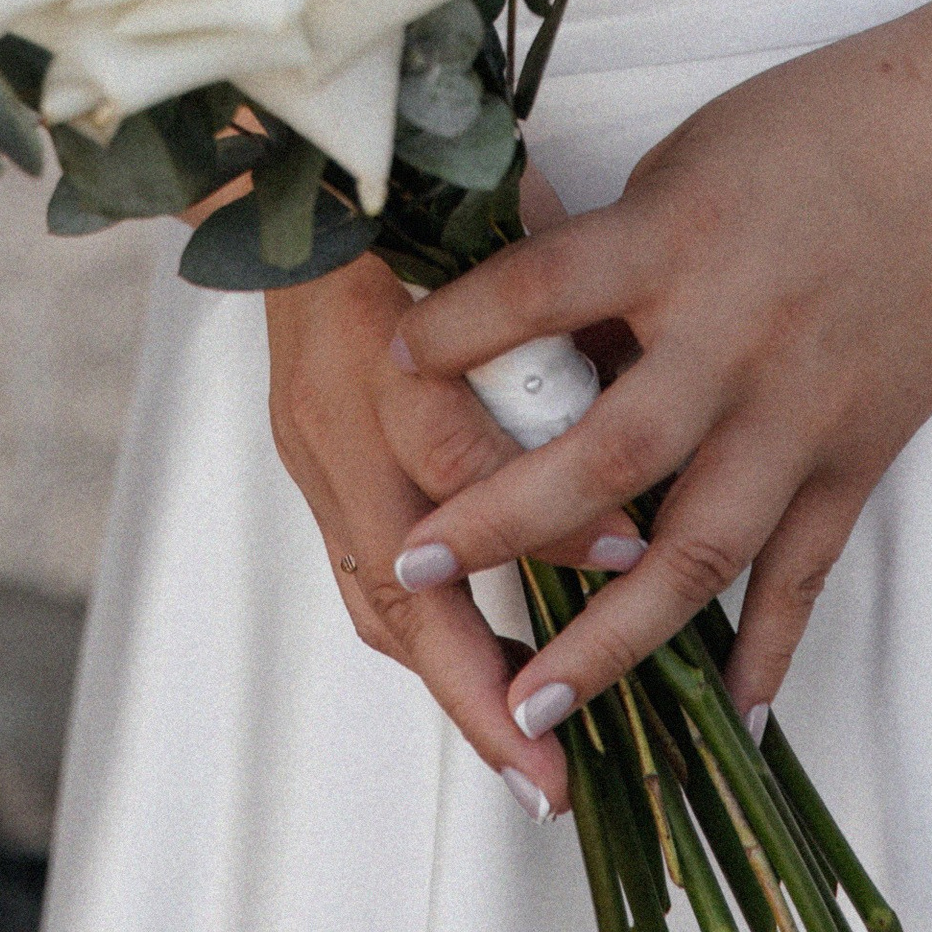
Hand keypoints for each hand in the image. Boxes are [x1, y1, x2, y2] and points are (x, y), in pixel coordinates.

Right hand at [262, 176, 650, 825]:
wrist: (288, 162)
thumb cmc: (409, 173)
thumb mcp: (484, 207)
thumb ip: (550, 289)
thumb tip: (642, 359)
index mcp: (381, 331)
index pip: (454, 454)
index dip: (539, 518)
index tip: (627, 558)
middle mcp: (340, 411)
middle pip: (398, 578)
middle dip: (477, 686)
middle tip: (547, 768)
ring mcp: (315, 446)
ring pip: (374, 598)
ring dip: (450, 686)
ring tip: (524, 760)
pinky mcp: (307, 458)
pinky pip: (359, 577)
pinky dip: (422, 639)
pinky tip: (482, 680)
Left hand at [384, 27, 931, 739]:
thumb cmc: (820, 129)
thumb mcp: (691, 166)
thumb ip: (618, 259)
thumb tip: (534, 343)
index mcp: (678, 239)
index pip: (541, 290)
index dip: (459, 329)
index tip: (386, 361)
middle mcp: (734, 337)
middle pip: (606, 453)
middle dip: (503, 520)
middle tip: (416, 568)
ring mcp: (801, 409)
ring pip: (699, 546)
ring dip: (614, 635)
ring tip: (536, 701)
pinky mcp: (860, 451)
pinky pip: (805, 567)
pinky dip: (766, 644)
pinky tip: (728, 712)